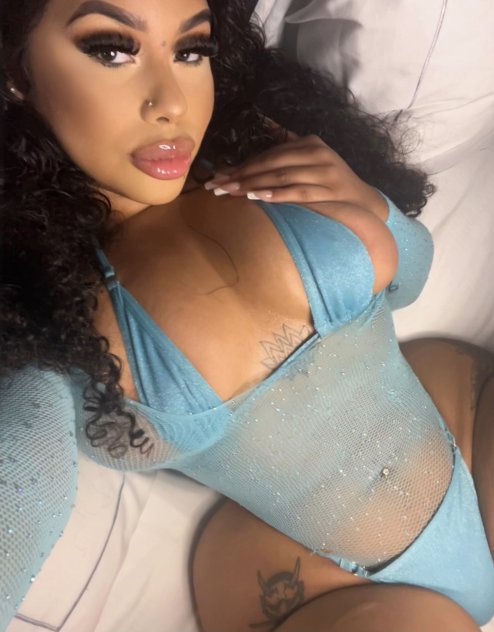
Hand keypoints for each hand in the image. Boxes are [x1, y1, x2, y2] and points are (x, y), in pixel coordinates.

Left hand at [204, 132, 387, 218]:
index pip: (269, 154)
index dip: (242, 165)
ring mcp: (324, 172)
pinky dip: (277, 195)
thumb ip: (289, 141)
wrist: (363, 200)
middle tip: (217, 186)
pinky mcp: (328, 191)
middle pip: (271, 163)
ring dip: (253, 185)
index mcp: (309, 143)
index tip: (219, 176)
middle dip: (241, 175)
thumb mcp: (313, 157)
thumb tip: (264, 121)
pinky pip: (298, 192)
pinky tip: (258, 198)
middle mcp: (316, 154)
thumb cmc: (332, 180)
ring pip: (281, 177)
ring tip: (230, 192)